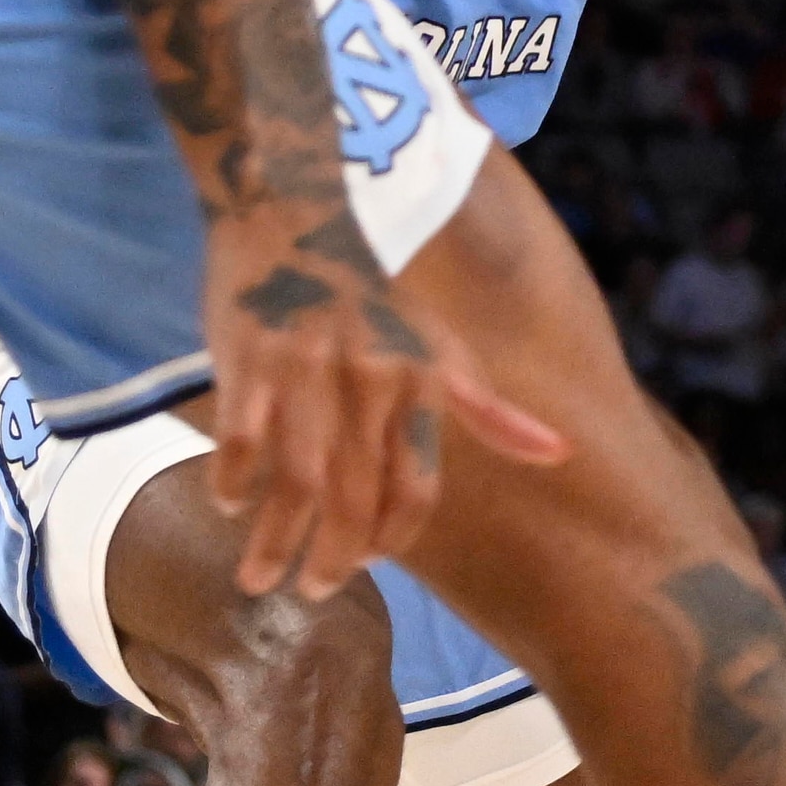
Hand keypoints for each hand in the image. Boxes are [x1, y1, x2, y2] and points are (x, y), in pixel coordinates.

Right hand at [200, 199, 563, 599]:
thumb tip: (559, 454)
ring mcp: (303, 368)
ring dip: (275, 539)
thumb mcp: (437, 336)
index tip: (371, 563)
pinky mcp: (245, 355)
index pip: (416, 481)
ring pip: (293, 480)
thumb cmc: (369, 277)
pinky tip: (227, 506)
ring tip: (260, 579)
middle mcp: (367, 378)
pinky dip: (231, 479)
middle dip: (333, 557)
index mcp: (418, 377)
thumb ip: (483, 405)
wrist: (296, 193)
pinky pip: (237, 437)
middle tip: (315, 592)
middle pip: (354, 494)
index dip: (395, 532)